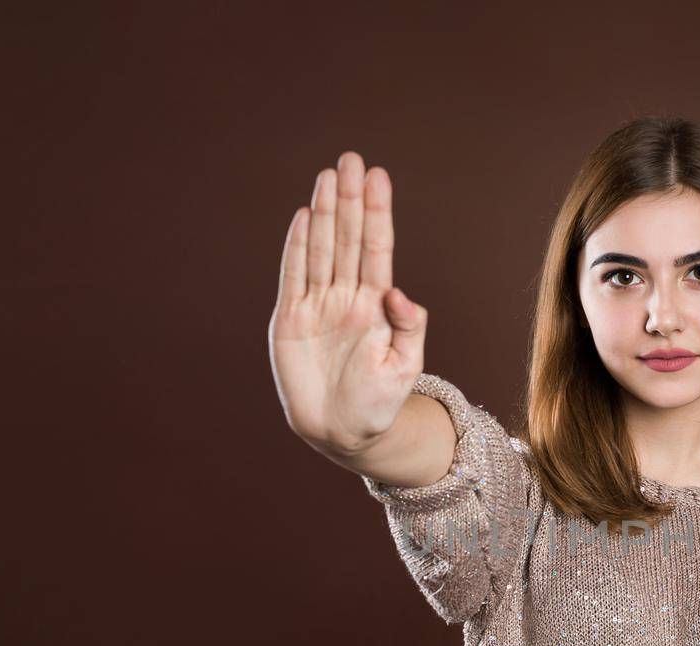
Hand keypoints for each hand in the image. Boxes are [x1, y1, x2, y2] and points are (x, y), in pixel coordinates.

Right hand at [268, 151, 427, 459]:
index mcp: (377, 306)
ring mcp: (318, 307)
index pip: (376, 248)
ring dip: (325, 212)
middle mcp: (347, 298)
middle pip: (348, 238)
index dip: (377, 212)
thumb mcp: (404, 367)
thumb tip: (399, 293)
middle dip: (350, 199)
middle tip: (351, 159)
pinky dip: (297, 247)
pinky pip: (294, 276)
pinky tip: (303, 217)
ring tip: (329, 176)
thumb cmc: (378, 403)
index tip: (379, 176)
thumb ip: (409, 327)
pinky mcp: (290, 321)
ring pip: (321, 249)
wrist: (342, 433)